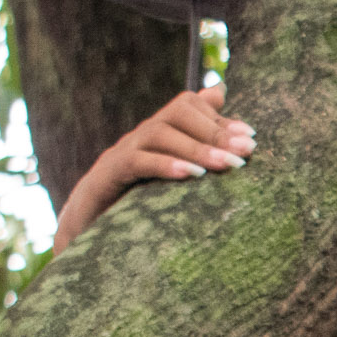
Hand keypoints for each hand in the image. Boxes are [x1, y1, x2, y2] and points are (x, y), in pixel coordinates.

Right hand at [54, 85, 255, 250]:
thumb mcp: (174, 181)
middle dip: (215, 132)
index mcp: (158, 136)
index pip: (188, 106)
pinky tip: (191, 176)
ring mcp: (122, 152)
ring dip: (197, 149)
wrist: (85, 230)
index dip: (220, 118)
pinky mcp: (108, 174)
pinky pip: (136, 161)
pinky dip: (165, 164)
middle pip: (177, 113)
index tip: (251, 138)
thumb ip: (198, 156)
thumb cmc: (136, 204)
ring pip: (159, 133)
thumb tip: (227, 126)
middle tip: (245, 154)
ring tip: (228, 166)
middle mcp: (141, 137)